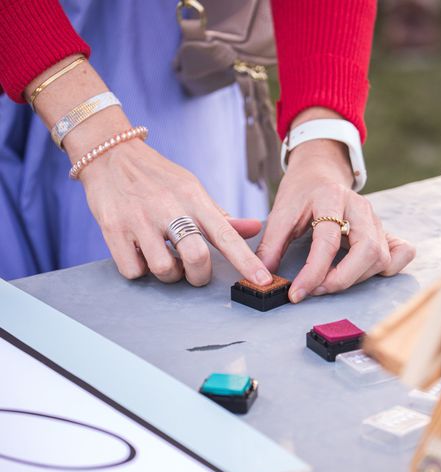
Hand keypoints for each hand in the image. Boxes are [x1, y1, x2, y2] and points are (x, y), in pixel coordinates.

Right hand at [24, 56, 271, 286]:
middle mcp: (169, 208)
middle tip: (193, 270)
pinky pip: (133, 271)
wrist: (110, 155)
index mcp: (194, 198)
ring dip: (168, 274)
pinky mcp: (113, 229)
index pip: (226, 234)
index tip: (263, 280)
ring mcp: (139, 220)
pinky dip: (140, 270)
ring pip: (163, 270)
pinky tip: (140, 253)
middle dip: (199, 276)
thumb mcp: (192, 188)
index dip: (246, 261)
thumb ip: (221, 215)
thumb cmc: (159, 178)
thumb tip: (255, 229)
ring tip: (165, 257)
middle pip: (196, 258)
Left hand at [257, 137, 415, 302]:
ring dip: (356, 278)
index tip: (296, 293)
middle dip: (341, 279)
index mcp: (331, 198)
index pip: (328, 241)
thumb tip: (263, 280)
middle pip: (367, 250)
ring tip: (329, 282)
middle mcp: (360, 207)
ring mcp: (377, 219)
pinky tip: (364, 273)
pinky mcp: (385, 230)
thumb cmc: (300, 194)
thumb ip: (271, 246)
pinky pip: (403, 252)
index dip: (313, 273)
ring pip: (381, 257)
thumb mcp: (280, 213)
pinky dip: (390, 268)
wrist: (320, 173)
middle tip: (317, 290)